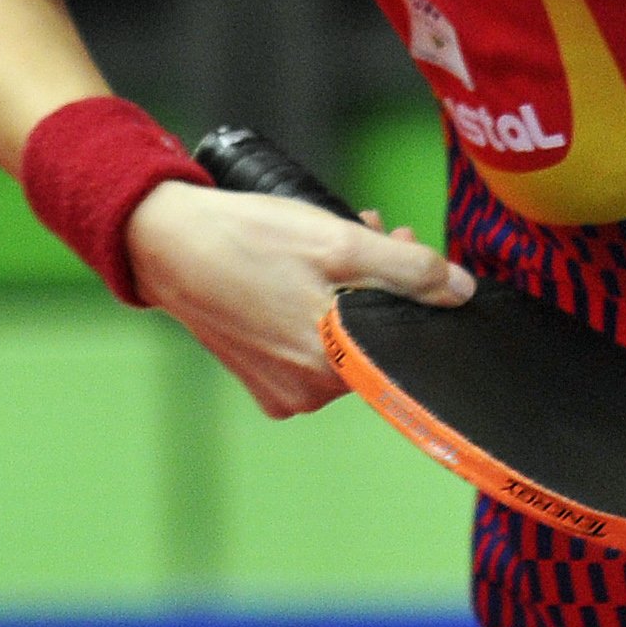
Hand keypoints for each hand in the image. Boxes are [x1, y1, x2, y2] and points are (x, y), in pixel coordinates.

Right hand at [124, 179, 475, 417]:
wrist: (165, 243)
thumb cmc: (249, 240)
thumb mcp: (340, 243)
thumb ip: (408, 271)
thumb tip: (461, 292)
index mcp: (332, 370)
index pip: (404, 342)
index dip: (419, 295)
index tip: (412, 251)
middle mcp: (308, 393)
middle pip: (375, 337)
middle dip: (388, 281)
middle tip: (383, 233)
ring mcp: (280, 389)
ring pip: (344, 336)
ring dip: (356, 287)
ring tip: (348, 237)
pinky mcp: (260, 375)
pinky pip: (310, 344)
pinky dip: (321, 305)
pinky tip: (317, 264)